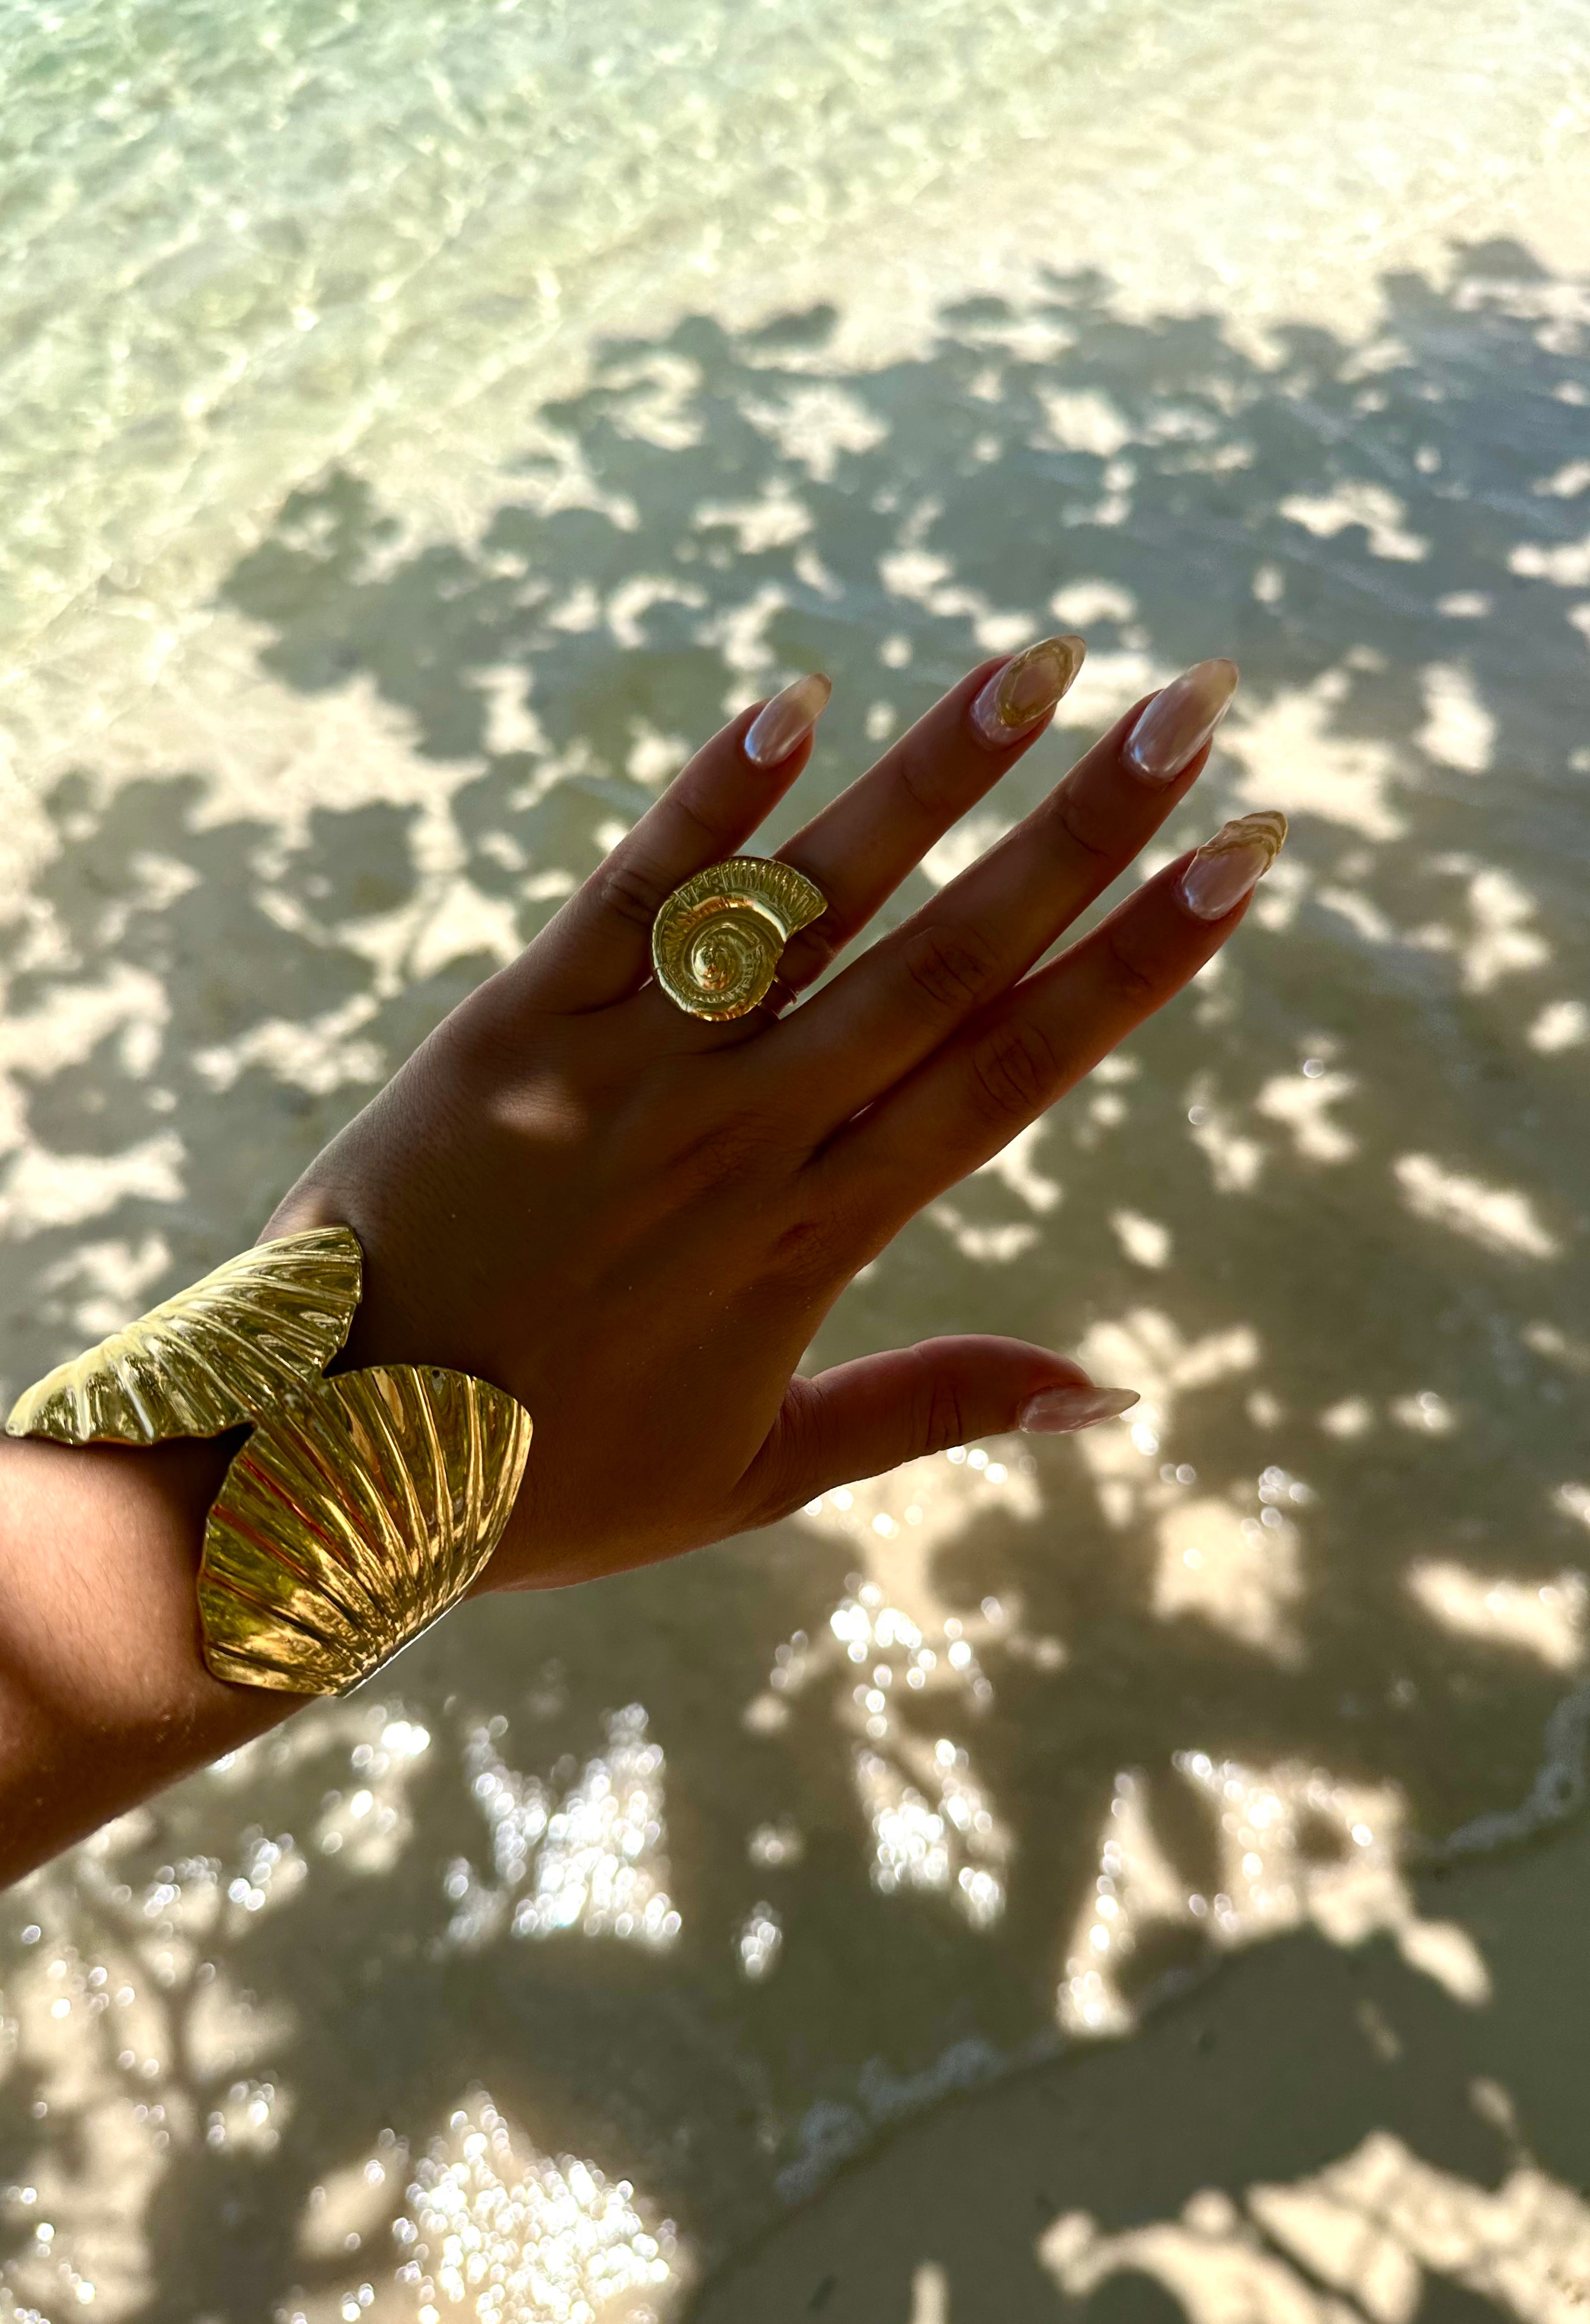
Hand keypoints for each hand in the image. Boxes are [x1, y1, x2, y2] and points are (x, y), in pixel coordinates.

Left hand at [267, 642, 1278, 1590]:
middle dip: (1083, 833)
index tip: (1239, 865)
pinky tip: (797, 704)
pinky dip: (709, 802)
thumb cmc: (544, 1480)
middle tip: (1194, 713)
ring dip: (930, 779)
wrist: (318, 1471)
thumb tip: (1112, 1394)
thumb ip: (931, 1409)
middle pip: (947, 961)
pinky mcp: (515, 1029)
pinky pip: (629, 900)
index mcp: (817, 1237)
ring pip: (807, 904)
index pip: (1013, 1071)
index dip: (1137, 963)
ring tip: (1041, 665)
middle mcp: (746, 1137)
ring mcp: (630, 1073)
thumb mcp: (755, 1472)